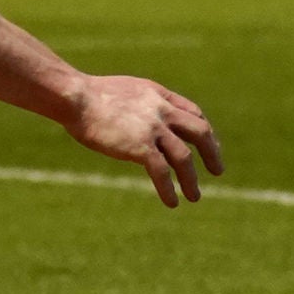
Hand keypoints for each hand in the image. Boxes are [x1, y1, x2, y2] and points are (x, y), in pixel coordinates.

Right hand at [59, 70, 223, 205]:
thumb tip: (137, 117)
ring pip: (184, 157)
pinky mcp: (140, 146)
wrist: (76, 97)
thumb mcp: (124, 91)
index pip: (193, 112)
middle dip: (212, 152)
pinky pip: (162, 172)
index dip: (204, 130)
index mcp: (158, 95)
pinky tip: (172, 202)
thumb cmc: (90, 95)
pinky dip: (169, 189)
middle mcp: (161, 110)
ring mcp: (153, 128)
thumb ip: (139, 103)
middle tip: (217, 170)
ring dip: (191, 179)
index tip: (208, 145)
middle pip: (200, 131)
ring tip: (195, 196)